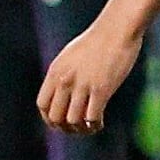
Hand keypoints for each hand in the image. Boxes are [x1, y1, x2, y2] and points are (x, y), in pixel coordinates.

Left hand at [39, 16, 141, 133]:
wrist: (117, 29)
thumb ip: (63, 75)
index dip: (50, 119)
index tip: (62, 122)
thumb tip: (62, 95)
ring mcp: (83, 85)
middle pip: (56, 117)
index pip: (42, 105)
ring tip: (91, 127)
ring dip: (82, 130)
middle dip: (66, 128)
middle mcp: (65, 80)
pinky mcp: (101, 89)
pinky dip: (95, 125)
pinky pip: (92, 118)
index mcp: (55, 71)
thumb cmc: (97, 41)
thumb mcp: (71, 56)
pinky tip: (100, 123)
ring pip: (74, 121)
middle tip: (78, 128)